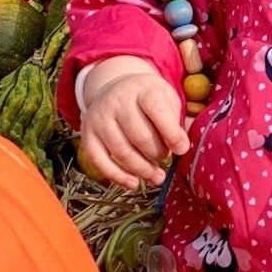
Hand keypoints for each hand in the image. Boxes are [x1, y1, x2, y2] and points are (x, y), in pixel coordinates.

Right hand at [76, 56, 189, 190]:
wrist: (115, 88)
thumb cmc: (148, 99)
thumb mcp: (167, 99)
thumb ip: (177, 121)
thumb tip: (183, 148)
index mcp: (142, 89)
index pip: (157, 110)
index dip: (171, 133)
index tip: (182, 149)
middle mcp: (117, 101)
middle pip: (140, 136)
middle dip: (158, 154)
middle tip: (165, 158)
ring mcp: (99, 117)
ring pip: (121, 152)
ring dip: (142, 169)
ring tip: (156, 176)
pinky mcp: (87, 134)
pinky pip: (99, 160)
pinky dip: (117, 176)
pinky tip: (133, 183)